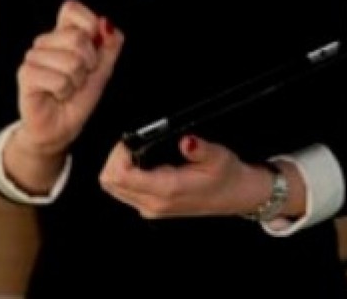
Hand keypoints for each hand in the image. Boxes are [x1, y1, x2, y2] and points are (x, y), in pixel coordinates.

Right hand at [13, 0, 123, 161]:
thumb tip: (107, 23)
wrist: (62, 126)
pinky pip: (58, 79)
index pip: (70, 8)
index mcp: (63, 33)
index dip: (89, 23)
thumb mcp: (104, 68)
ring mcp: (33, 57)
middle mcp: (45, 41)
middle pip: (77, 37)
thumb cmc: (79, 96)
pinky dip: (65, 91)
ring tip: (68, 88)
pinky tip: (57, 95)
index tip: (93, 47)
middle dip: (89, 62)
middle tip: (80, 76)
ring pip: (71, 61)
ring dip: (77, 80)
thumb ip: (110, 44)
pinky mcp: (26, 75)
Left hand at [99, 135, 290, 220]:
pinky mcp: (150, 207)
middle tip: (131, 142)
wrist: (236, 196)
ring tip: (135, 149)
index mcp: (167, 190)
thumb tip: (186, 140)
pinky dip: (123, 174)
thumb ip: (200, 149)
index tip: (131, 139)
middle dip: (113, 158)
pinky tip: (141, 161)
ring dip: (117, 166)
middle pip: (110, 183)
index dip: (118, 154)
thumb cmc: (227, 175)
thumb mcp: (219, 157)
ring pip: (113, 188)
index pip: (121, 176)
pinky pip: (123, 191)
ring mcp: (150, 208)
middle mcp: (153, 203)